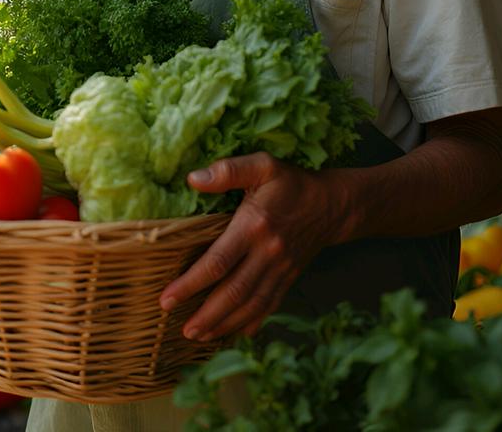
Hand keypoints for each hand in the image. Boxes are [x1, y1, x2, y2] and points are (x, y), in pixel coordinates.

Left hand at [159, 153, 344, 341]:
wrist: (332, 205)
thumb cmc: (291, 182)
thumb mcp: (262, 165)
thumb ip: (229, 170)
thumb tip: (193, 178)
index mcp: (254, 226)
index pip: (218, 261)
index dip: (191, 283)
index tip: (168, 297)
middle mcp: (268, 253)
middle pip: (234, 292)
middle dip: (206, 314)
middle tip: (182, 329)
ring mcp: (281, 270)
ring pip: (251, 305)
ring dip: (225, 324)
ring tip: (200, 336)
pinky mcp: (289, 278)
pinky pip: (269, 305)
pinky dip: (251, 322)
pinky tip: (235, 334)